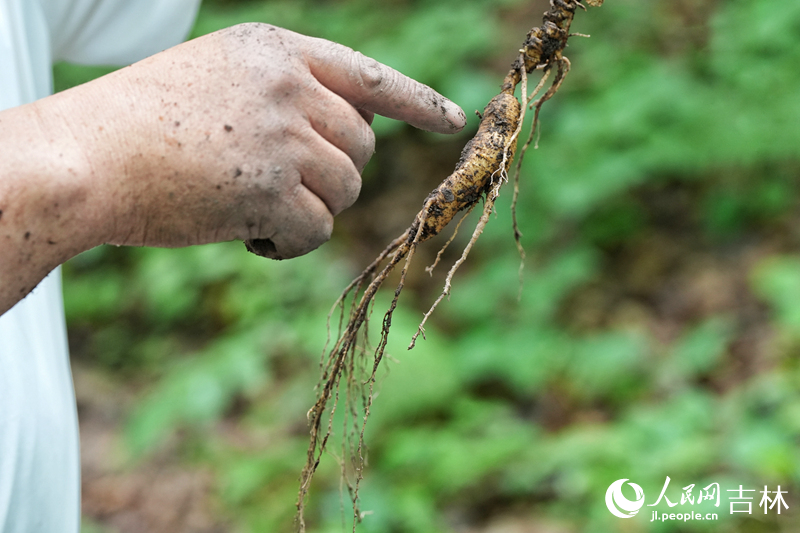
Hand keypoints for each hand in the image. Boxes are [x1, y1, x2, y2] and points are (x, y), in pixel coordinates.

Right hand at [61, 23, 465, 257]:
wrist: (83, 157)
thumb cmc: (141, 124)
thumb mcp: (218, 79)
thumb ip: (285, 95)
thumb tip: (349, 137)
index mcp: (277, 50)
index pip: (367, 75)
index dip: (416, 101)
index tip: (453, 121)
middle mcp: (290, 86)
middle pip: (360, 147)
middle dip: (332, 176)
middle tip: (279, 188)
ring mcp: (284, 136)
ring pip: (343, 191)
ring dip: (307, 210)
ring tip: (250, 207)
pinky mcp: (272, 190)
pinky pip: (316, 230)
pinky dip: (288, 242)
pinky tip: (247, 235)